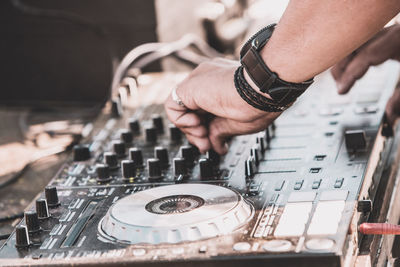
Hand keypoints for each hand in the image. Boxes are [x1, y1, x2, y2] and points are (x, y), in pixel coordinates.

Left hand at [164, 58, 279, 154]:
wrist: (261, 92)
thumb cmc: (259, 105)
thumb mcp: (236, 123)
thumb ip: (220, 132)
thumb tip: (217, 146)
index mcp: (223, 89)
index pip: (205, 113)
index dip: (205, 131)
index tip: (212, 144)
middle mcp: (209, 83)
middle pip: (192, 113)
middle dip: (197, 134)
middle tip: (205, 145)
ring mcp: (198, 83)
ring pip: (181, 110)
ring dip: (190, 130)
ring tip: (204, 136)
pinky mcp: (188, 87)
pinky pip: (172, 106)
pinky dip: (181, 121)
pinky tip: (197, 124)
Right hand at [331, 24, 399, 126]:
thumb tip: (389, 115)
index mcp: (398, 40)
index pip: (365, 56)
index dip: (350, 75)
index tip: (341, 91)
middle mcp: (391, 32)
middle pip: (354, 45)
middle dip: (342, 66)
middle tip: (340, 87)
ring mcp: (389, 31)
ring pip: (355, 42)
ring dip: (345, 60)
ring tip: (343, 79)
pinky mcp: (389, 35)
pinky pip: (363, 43)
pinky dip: (354, 56)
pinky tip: (354, 69)